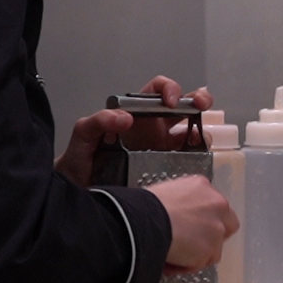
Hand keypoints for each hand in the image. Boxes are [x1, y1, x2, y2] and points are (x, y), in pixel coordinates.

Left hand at [54, 76, 213, 187]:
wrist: (80, 193)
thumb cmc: (80, 162)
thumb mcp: (83, 135)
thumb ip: (97, 121)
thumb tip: (124, 117)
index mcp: (136, 114)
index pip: (158, 91)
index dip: (169, 89)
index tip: (171, 101)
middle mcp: (153, 129)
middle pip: (184, 107)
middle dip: (198, 100)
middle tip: (201, 106)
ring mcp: (163, 150)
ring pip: (192, 133)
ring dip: (202, 131)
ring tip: (201, 138)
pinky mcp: (167, 171)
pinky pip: (189, 161)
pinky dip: (199, 158)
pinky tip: (198, 159)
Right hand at [148, 175, 238, 274]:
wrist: (145, 222)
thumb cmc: (146, 208)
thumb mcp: (166, 193)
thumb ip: (182, 203)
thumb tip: (176, 215)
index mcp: (202, 185)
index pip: (213, 205)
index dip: (203, 219)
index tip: (192, 227)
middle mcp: (216, 204)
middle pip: (227, 224)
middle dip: (212, 236)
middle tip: (193, 243)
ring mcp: (217, 228)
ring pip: (214, 247)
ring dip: (197, 253)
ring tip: (176, 254)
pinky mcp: (211, 249)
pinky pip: (202, 262)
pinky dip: (188, 265)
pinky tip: (173, 261)